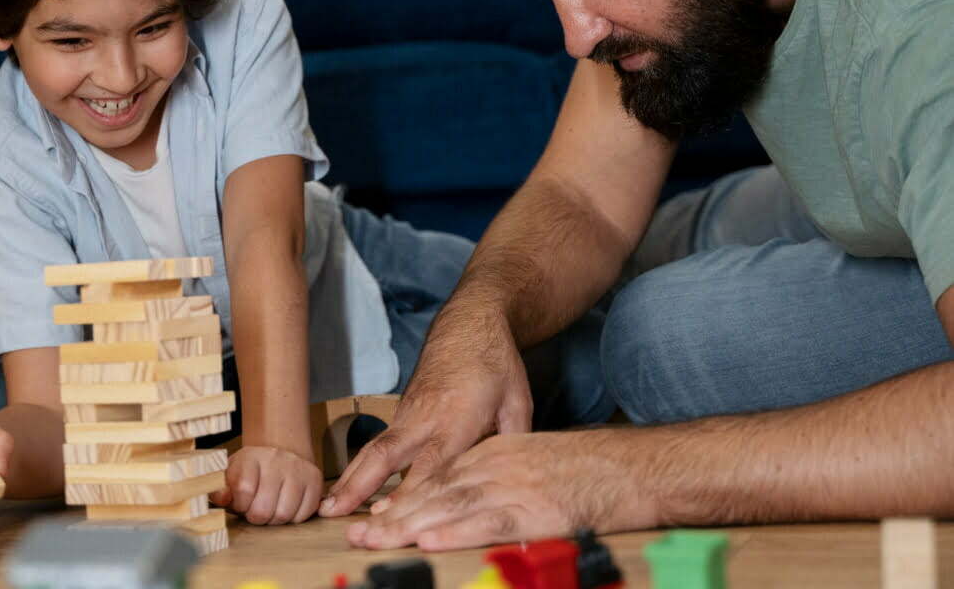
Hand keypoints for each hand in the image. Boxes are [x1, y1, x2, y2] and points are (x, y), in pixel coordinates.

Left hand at [210, 445, 322, 524]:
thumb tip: (222, 499)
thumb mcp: (231, 476)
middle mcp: (276, 459)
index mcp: (251, 457)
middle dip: (256, 517)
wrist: (281, 452)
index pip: (244, 490)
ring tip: (270, 509)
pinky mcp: (315, 479)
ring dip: (274, 520)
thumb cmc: (251, 471)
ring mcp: (297, 469)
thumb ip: (220, 490)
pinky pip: (303, 514)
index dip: (240, 506)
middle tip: (255, 511)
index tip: (241, 504)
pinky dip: (293, 518)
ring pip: (284, 514)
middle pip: (263, 508)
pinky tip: (286, 507)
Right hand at [320, 297, 531, 517]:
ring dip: (350, 479)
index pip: (432, 464)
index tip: (389, 519)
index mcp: (457, 418)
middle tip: (332, 512)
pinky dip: (360, 468)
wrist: (469, 323)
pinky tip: (348, 490)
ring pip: (375, 450)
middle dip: (359, 486)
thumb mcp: (518, 402)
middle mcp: (425, 418)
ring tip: (327, 506)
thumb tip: (511, 481)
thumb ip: (512, 444)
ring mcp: (409, 414)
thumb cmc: (496, 363)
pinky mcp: (402, 412)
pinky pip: (379, 444)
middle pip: (386, 455)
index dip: (410, 493)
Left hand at [346, 428, 658, 549]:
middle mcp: (496, 465)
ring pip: (451, 505)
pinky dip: (456, 530)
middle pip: (434, 491)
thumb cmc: (590, 470)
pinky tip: (429, 540)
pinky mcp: (535, 508)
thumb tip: (469, 502)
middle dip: (393, 514)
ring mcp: (514, 485)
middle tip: (357, 532)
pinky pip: (489, 521)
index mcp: (495, 453)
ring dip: (409, 524)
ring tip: (375, 539)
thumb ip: (501, 476)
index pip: (438, 476)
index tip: (373, 513)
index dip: (403, 497)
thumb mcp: (534, 460)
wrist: (636, 466)